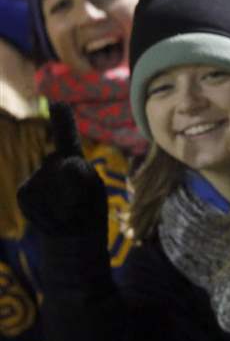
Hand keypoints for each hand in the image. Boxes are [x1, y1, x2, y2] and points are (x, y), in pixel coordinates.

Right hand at [17, 103, 106, 237]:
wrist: (71, 236)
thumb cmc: (88, 212)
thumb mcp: (94, 196)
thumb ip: (83, 177)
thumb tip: (67, 162)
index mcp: (77, 161)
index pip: (68, 138)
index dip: (63, 121)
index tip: (58, 104)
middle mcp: (55, 163)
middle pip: (68, 173)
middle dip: (78, 193)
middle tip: (80, 208)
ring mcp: (38, 177)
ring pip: (53, 193)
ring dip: (65, 210)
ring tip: (68, 215)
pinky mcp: (25, 193)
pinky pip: (37, 205)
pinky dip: (49, 218)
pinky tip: (54, 220)